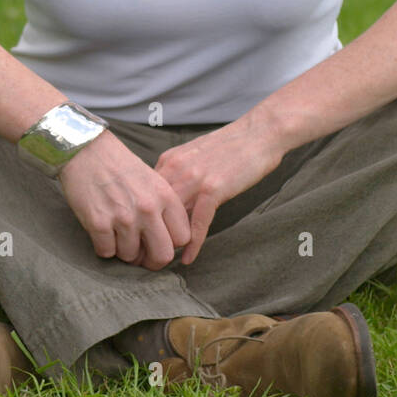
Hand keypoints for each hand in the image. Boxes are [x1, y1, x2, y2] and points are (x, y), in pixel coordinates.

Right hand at [58, 129, 190, 270]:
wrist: (86, 150)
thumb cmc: (119, 165)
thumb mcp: (152, 179)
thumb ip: (163, 207)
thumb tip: (168, 238)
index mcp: (165, 196)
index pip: (183, 238)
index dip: (171, 245)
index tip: (160, 242)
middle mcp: (148, 208)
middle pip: (162, 256)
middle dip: (151, 261)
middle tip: (141, 255)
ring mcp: (123, 217)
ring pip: (131, 257)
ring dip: (123, 252)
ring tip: (118, 236)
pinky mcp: (98, 223)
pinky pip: (106, 252)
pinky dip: (104, 247)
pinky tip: (102, 232)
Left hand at [154, 120, 282, 265]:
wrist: (259, 133)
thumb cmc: (229, 146)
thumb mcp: (193, 156)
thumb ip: (177, 175)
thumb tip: (165, 201)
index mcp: (168, 160)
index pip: (144, 196)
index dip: (140, 219)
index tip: (137, 239)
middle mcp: (175, 168)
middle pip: (152, 209)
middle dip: (146, 235)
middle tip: (142, 259)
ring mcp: (194, 178)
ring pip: (171, 218)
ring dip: (166, 243)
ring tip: (160, 263)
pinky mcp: (213, 188)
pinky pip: (198, 223)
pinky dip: (192, 244)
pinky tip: (187, 259)